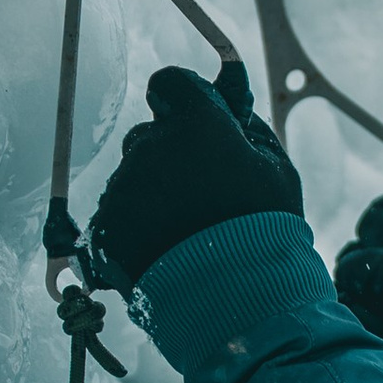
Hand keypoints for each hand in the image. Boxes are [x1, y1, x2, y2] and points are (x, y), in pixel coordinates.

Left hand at [88, 65, 302, 292]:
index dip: (182, 100)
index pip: (169, 82)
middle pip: (148, 136)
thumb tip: (228, 102)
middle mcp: (150, 148)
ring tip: (185, 235)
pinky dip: (134, 231)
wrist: (236, 300)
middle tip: (199, 197)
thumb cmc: (266, 231)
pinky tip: (165, 252)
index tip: (195, 125)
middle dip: (169, 157)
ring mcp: (122, 189)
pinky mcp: (104, 228)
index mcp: (195, 125)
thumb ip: (247, 127)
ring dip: (152, 196)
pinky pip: (115, 217)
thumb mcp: (278, 170)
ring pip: (131, 179)